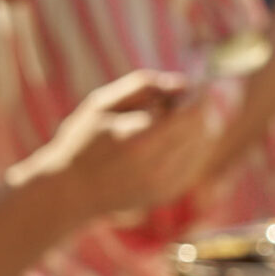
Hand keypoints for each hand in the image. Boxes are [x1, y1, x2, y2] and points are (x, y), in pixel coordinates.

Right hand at [14, 71, 219, 219]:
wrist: (71, 192)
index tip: (194, 83)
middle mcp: (158, 167)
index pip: (192, 113)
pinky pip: (195, 162)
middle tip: (168, 102)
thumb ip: (143, 86)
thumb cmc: (81, 142)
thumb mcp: (102, 104)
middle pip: (201, 127)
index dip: (199, 94)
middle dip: (194, 108)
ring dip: (191, 126)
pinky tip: (162, 142)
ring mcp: (166, 184)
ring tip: (158, 122)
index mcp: (140, 141)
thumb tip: (183, 82)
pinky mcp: (169, 193)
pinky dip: (187, 146)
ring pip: (203, 144)